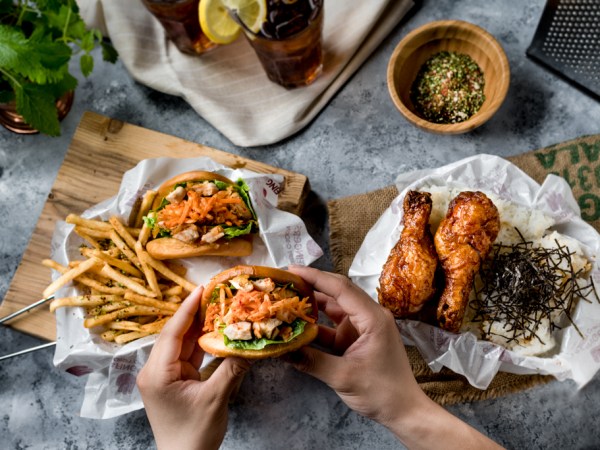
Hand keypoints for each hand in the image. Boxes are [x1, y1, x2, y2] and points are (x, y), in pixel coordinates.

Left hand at [137, 286, 249, 449]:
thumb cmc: (193, 435)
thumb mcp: (215, 399)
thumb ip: (232, 368)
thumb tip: (251, 345)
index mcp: (158, 373)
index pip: (172, 333)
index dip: (187, 310)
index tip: (201, 290)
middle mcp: (156, 370)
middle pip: (176, 334)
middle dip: (195, 314)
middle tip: (214, 293)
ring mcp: (165, 375)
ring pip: (184, 343)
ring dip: (200, 327)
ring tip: (219, 306)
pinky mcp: (175, 380)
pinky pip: (189, 355)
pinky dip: (203, 343)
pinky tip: (217, 330)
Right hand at [287, 266, 502, 449]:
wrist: (403, 411)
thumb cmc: (382, 392)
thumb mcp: (343, 376)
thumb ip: (310, 360)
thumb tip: (280, 349)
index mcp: (372, 318)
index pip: (340, 288)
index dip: (315, 277)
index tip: (291, 270)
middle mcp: (368, 316)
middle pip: (337, 292)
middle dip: (311, 284)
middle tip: (285, 280)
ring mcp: (362, 327)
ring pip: (333, 308)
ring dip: (311, 304)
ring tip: (287, 298)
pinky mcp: (355, 339)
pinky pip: (332, 326)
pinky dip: (315, 325)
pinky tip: (297, 325)